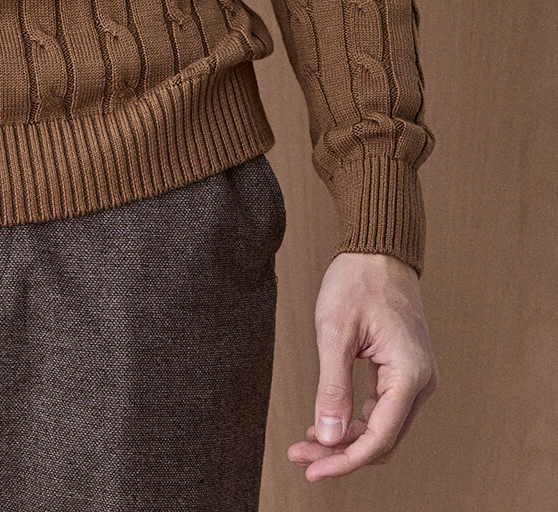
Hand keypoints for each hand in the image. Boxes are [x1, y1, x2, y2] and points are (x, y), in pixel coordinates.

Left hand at [288, 251, 438, 481]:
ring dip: (346, 439)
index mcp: (409, 375)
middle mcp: (420, 383)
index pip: (378, 439)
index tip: (311, 469)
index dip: (344, 461)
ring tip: (306, 441)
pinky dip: (354, 420)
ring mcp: (415, 379)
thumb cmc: (357, 281)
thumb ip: (332, 387)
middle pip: (381, 440)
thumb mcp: (335, 332)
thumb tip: (326, 436)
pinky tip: (325, 421)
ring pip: (381, 428)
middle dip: (340, 453)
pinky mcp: (404, 372)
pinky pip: (382, 410)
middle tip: (300, 454)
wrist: (378, 250)